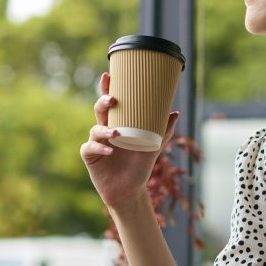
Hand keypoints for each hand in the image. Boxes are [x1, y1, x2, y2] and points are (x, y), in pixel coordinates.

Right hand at [80, 72, 179, 209]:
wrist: (130, 190)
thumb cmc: (139, 166)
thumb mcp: (153, 147)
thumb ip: (164, 131)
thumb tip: (175, 113)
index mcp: (118, 123)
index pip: (110, 102)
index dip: (107, 88)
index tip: (108, 75)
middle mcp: (104, 129)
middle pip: (99, 110)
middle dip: (103, 102)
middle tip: (112, 99)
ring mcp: (95, 142)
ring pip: (95, 129)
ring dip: (104, 128)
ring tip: (115, 132)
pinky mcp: (90, 155)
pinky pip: (91, 147)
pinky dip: (100, 147)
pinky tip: (110, 150)